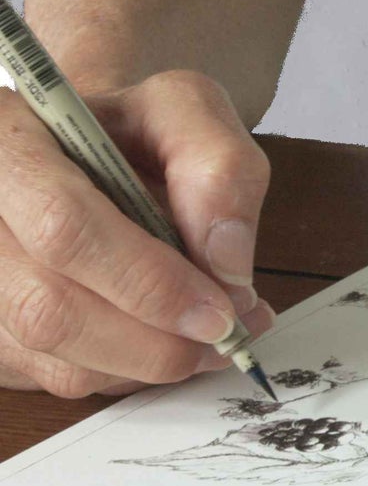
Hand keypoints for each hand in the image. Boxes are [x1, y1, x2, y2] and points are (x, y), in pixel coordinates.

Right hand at [0, 69, 276, 397]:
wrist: (101, 147)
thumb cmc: (139, 128)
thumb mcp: (192, 109)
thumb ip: (220, 167)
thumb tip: (228, 262)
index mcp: (8, 142)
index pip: (63, 226)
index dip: (145, 279)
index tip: (219, 308)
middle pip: (48, 306)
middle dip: (152, 336)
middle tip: (226, 336)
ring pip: (49, 353)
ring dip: (144, 361)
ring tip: (214, 338)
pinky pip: (52, 375)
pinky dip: (123, 369)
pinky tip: (167, 340)